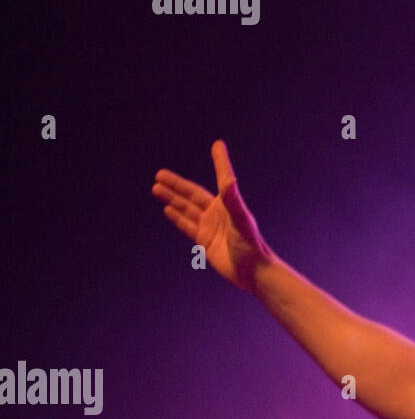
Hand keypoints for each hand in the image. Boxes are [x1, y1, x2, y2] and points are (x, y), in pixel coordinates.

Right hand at [152, 140, 274, 291]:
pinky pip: (187, 225)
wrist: (253, 273)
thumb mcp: (241, 221)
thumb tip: (228, 180)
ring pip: (186, 208)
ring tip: (156, 187)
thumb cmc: (252, 246)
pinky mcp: (205, 240)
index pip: (221, 177)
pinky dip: (177, 217)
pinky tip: (168, 209)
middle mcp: (218, 212)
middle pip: (192, 194)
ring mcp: (210, 226)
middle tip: (159, 174)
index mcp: (228, 204)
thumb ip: (233, 201)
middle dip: (176, 184)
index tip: (217, 145)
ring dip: (172, 198)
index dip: (220, 161)